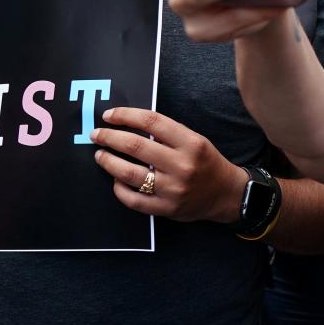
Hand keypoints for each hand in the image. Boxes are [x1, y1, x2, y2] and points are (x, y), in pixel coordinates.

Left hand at [89, 107, 245, 223]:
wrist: (226, 195)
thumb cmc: (207, 163)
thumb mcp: (196, 140)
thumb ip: (168, 133)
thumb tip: (129, 124)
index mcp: (191, 143)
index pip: (151, 121)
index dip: (125, 115)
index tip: (109, 115)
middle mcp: (182, 165)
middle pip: (136, 146)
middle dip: (109, 138)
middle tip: (97, 135)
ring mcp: (173, 189)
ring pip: (129, 174)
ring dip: (109, 162)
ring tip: (100, 155)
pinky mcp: (166, 208)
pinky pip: (133, 199)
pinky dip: (119, 188)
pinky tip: (116, 180)